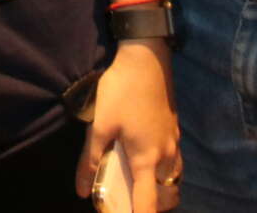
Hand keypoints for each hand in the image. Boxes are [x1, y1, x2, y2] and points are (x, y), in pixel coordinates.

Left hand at [80, 41, 180, 209]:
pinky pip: (173, 162)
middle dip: (151, 204)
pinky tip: (146, 160)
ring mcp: (174, 142)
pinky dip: (164, 171)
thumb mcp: (100, 125)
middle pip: (165, 194)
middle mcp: (166, 156)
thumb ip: (90, 160)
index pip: (148, 202)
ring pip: (172, 178)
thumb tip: (82, 191)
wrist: (147, 58)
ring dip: (159, 188)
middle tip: (128, 201)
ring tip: (136, 184)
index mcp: (146, 159)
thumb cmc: (121, 90)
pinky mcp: (175, 130)